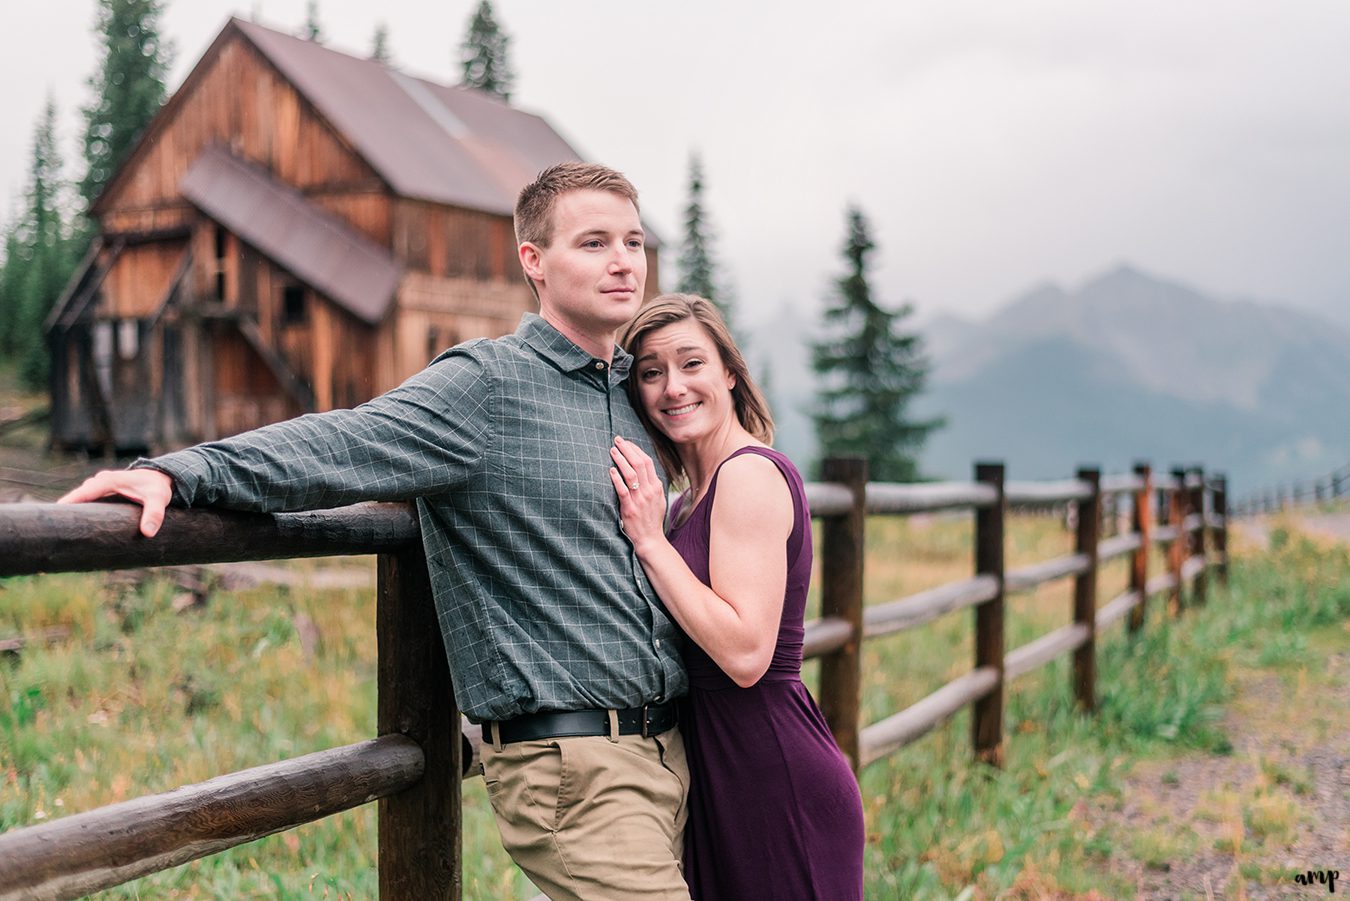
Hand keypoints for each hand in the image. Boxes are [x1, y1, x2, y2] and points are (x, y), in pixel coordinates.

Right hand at [58, 469, 174, 537]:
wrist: (161, 478)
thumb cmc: (157, 487)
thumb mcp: (159, 499)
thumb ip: (154, 514)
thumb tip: (148, 533)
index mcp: (109, 480)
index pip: (85, 491)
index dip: (70, 501)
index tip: (55, 513)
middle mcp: (101, 481)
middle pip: (78, 495)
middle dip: (66, 508)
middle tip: (53, 527)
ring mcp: (100, 486)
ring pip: (82, 498)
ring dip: (72, 509)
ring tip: (60, 528)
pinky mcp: (102, 493)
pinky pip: (87, 500)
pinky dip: (80, 509)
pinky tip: (74, 524)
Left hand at [609, 436, 666, 550]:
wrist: (650, 539)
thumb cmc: (651, 519)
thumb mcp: (657, 499)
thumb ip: (652, 485)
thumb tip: (643, 470)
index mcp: (656, 486)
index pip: (647, 461)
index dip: (636, 449)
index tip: (626, 443)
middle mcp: (649, 491)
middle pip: (639, 463)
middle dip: (627, 449)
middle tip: (617, 440)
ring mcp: (640, 499)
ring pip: (631, 474)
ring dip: (620, 460)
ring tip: (612, 450)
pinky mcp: (630, 509)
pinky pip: (623, 490)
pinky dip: (616, 478)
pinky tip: (610, 470)